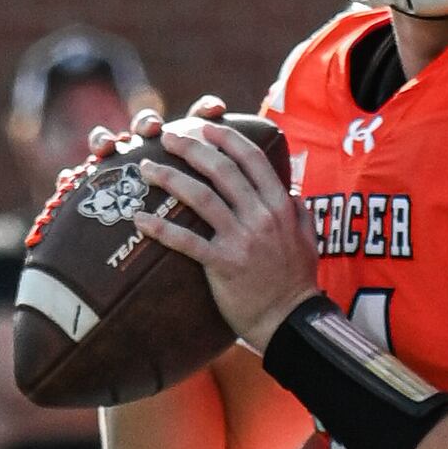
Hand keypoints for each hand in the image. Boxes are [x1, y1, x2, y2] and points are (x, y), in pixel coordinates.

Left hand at [133, 102, 318, 352]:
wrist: (289, 321)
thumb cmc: (296, 281)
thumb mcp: (309, 240)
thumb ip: (300, 212)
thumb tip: (292, 192)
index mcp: (281, 206)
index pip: (253, 160)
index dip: (227, 139)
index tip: (206, 128)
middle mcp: (262, 217)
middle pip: (222, 170)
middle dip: (192, 148)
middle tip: (168, 137)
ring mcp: (243, 240)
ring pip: (201, 198)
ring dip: (170, 178)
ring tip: (146, 167)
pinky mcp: (223, 264)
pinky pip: (186, 241)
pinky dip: (160, 229)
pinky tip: (138, 219)